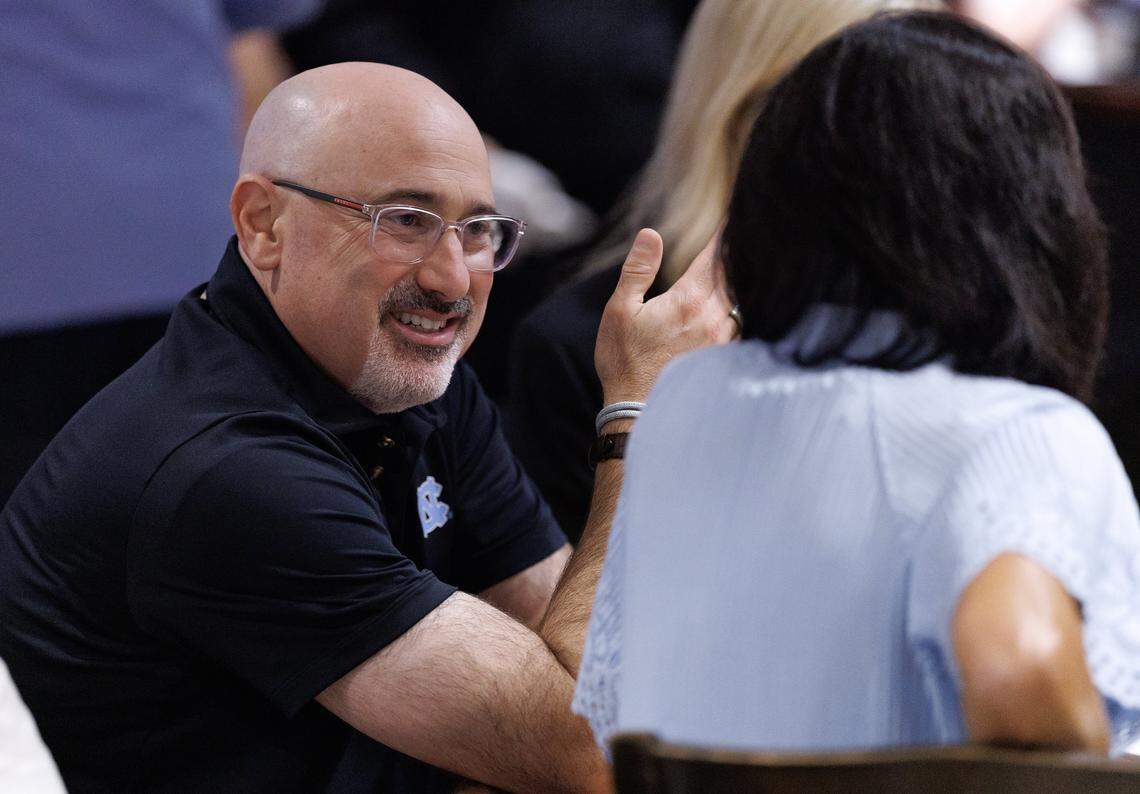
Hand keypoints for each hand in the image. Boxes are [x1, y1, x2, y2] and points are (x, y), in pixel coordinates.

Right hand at [595, 228, 735, 404]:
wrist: (638, 409)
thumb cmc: (625, 360)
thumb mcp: (620, 310)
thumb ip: (638, 270)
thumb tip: (651, 234)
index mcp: (688, 300)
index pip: (714, 255)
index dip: (724, 232)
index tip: (733, 212)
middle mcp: (713, 316)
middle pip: (733, 273)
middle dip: (735, 251)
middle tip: (743, 229)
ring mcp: (723, 338)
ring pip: (739, 297)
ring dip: (739, 279)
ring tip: (743, 261)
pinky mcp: (724, 355)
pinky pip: (739, 321)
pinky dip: (738, 305)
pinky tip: (735, 302)